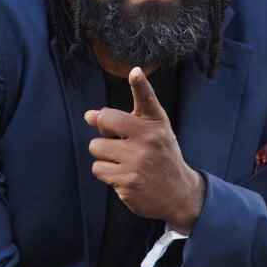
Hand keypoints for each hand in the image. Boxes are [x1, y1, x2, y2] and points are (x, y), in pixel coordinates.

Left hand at [84, 66, 204, 233]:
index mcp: (156, 123)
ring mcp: (137, 160)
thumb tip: (88, 115)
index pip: (147, 98)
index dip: (140, 84)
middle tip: (118, 142)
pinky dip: (105, 172)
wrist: (178, 193)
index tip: (135, 73)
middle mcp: (149, 138)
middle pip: (105, 120)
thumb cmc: (160, 157)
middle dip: (104, 131)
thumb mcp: (152, 133)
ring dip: (103, 155)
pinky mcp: (127, 180)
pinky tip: (122, 175)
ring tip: (123, 161)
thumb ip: (122, 121)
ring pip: (96, 147)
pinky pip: (98, 168)